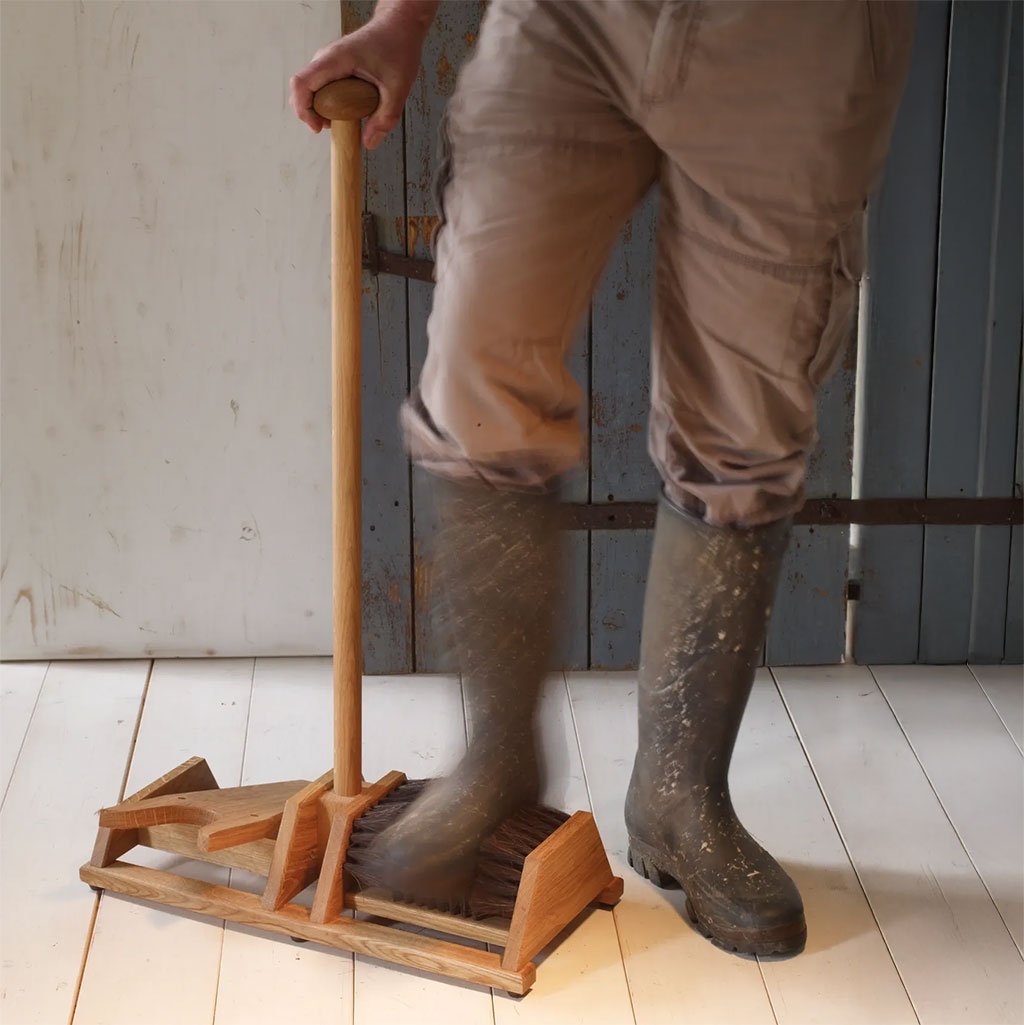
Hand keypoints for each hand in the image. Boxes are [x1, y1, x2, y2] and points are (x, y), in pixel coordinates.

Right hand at [290, 2, 437, 147]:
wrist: (399, 26)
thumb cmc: (398, 47)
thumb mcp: (397, 88)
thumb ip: (385, 118)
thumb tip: (369, 143)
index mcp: (335, 60)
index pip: (302, 83)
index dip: (303, 109)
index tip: (318, 127)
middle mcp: (326, 58)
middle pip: (303, 89)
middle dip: (312, 113)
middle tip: (333, 127)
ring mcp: (329, 62)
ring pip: (311, 89)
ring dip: (320, 109)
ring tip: (342, 120)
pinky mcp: (335, 66)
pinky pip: (322, 86)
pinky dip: (328, 102)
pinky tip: (346, 111)